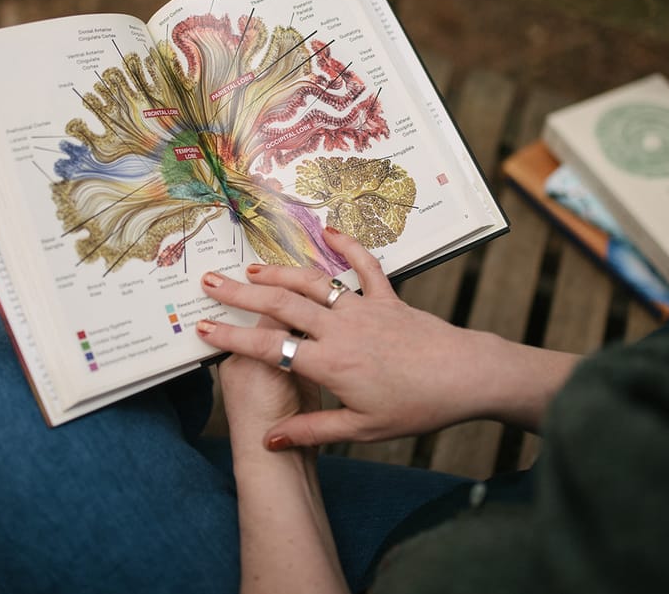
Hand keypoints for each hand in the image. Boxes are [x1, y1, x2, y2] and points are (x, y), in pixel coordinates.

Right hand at [197, 227, 506, 449]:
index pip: (269, 348)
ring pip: (313, 282)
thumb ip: (313, 429)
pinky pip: (364, 266)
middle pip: (281, 305)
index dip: (231, 338)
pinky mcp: (387, 297)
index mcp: (331, 364)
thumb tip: (270, 438)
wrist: (466, 377)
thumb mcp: (363, 430)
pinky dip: (346, 246)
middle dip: (241, 292)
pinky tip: (327, 230)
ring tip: (252, 268)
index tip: (202, 329)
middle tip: (211, 282)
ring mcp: (363, 308)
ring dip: (279, 271)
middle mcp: (341, 329)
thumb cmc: (417, 407)